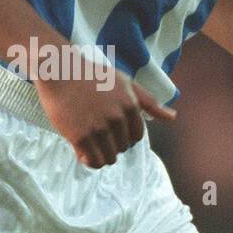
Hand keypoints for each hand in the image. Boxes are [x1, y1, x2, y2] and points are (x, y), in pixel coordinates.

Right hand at [35, 63, 175, 167]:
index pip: (136, 136)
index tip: (111, 127)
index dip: (124, 135)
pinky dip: (89, 160)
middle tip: (96, 130)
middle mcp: (117, 119)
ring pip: (109, 158)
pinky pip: (92, 161)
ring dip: (101, 154)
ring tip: (90, 142)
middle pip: (123, 148)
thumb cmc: (92, 75)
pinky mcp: (80, 137)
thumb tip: (172, 118)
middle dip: (112, 143)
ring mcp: (98, 129)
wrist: (59, 71)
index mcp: (130, 106)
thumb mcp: (126, 83)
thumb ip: (149, 103)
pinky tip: (82, 149)